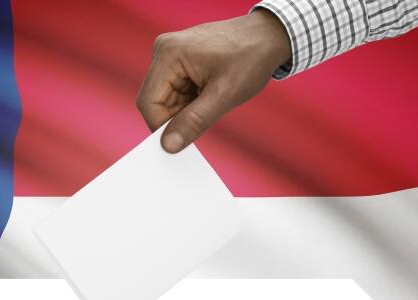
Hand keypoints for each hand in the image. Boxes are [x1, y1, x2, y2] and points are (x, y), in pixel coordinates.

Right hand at [136, 9, 290, 152]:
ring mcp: (170, 55)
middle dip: (178, 117)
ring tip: (213, 98)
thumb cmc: (251, 57)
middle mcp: (164, 51)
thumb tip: (169, 145)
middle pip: (156, 101)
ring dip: (186, 109)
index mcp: (169, 54)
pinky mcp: (178, 60)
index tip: (181, 141)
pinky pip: (175, 91)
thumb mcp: (224, 95)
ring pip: (166, 99)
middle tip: (206, 116)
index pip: (149, 103)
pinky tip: (210, 92)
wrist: (268, 36)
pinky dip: (191, 101)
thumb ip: (194, 121)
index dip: (161, 127)